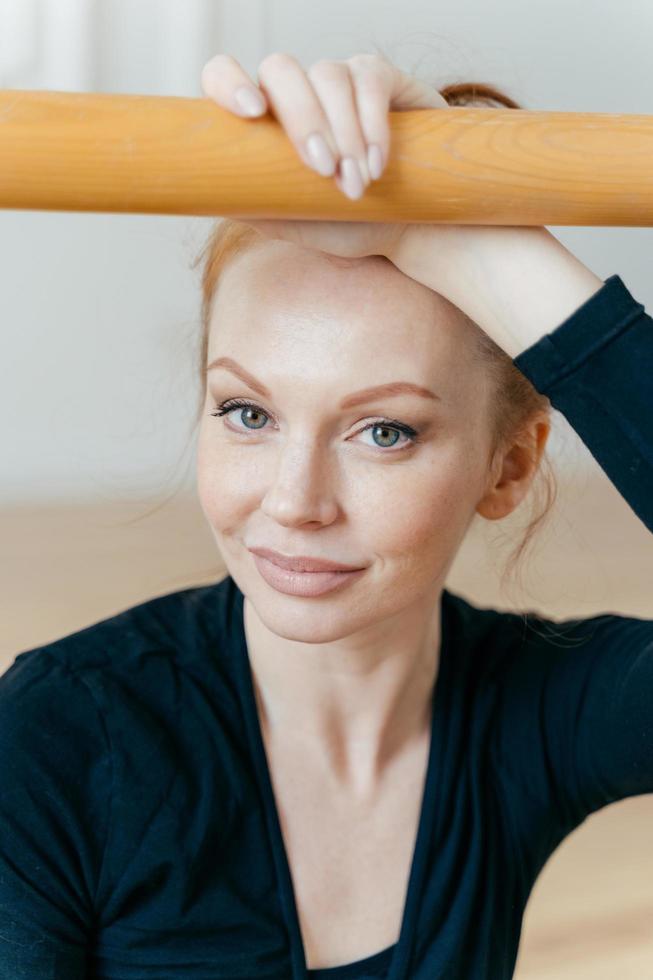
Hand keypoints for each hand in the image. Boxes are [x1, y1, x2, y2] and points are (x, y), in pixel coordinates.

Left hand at [199, 51, 449, 258]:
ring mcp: (340, 80)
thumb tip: (213, 195)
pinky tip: (377, 166)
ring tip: (356, 186)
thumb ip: (255, 206)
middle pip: (282, 71)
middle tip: (322, 170)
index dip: (229, 83)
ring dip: (343, 135)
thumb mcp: (294, 224)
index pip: (226, 78)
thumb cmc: (346, 227)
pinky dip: (373, 123)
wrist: (409, 232)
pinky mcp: (384, 79)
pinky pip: (370, 79)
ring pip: (329, 76)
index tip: (250, 112)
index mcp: (265, 121)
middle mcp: (298, 92)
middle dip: (302, 120)